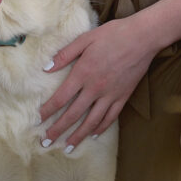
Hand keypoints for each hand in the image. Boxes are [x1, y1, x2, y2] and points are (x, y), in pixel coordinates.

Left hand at [38, 16, 156, 148]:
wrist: (142, 38)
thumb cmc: (113, 34)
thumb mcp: (85, 38)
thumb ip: (65, 54)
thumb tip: (46, 68)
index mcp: (83, 73)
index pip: (61, 97)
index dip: (48, 110)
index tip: (38, 119)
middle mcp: (95, 88)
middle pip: (73, 114)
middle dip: (58, 129)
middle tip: (46, 142)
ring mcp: (110, 95)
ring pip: (91, 121)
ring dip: (78, 135)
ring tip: (67, 147)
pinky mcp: (123, 97)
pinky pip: (110, 117)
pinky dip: (100, 128)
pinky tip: (93, 135)